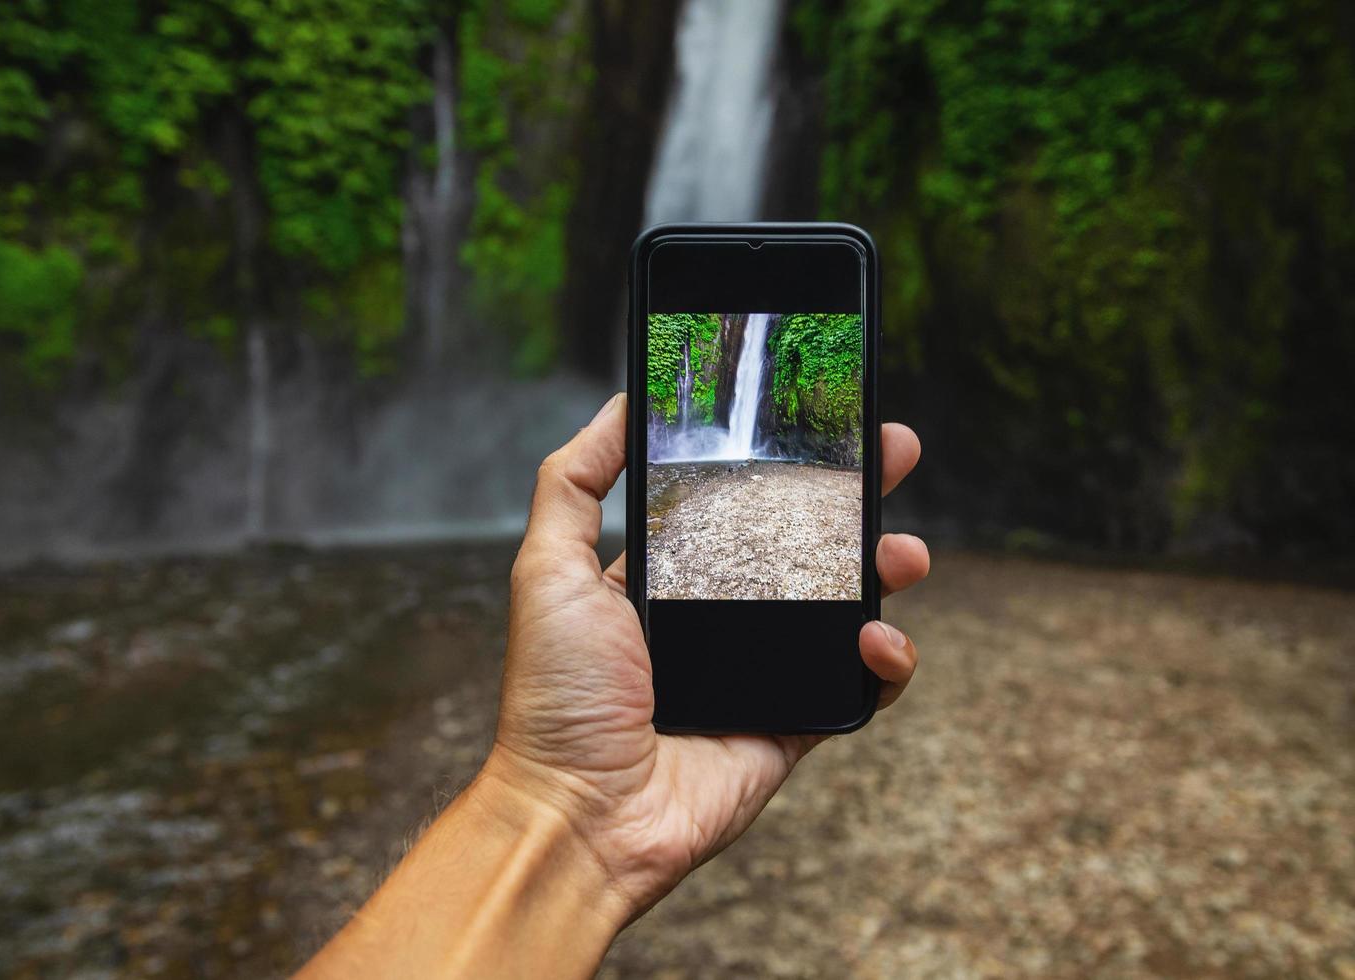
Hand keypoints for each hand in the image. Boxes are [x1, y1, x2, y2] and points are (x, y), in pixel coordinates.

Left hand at [486, 392, 929, 918]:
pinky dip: (885, 660)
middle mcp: (718, 616)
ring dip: (886, 569)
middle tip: (894, 452)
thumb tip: (620, 405)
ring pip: (845, 606)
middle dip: (856, 496)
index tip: (822, 421)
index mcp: (667, 577)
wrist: (581, 813)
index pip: (738, 502)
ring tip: (904, 553)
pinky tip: (877, 639)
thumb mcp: (546, 567)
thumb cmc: (556, 695)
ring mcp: (760, 670)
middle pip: (805, 541)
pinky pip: (858, 685)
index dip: (782, 462)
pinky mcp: (793, 724)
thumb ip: (574, 482)